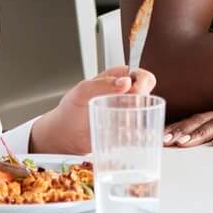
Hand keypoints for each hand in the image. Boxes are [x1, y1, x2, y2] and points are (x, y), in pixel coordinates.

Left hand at [32, 66, 156, 152]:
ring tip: (124, 126)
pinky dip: (139, 134)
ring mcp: (127, 113)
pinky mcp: (127, 130)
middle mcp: (126, 94)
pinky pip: (140, 130)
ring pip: (146, 113)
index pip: (140, 75)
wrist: (64, 135)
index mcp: (117, 79)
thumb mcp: (82, 92)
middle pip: (148, 94)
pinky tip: (127, 137)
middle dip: (144, 104)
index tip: (135, 92)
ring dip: (141, 120)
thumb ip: (102, 84)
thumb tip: (125, 82)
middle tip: (129, 111)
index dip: (143, 82)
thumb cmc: (70, 110)